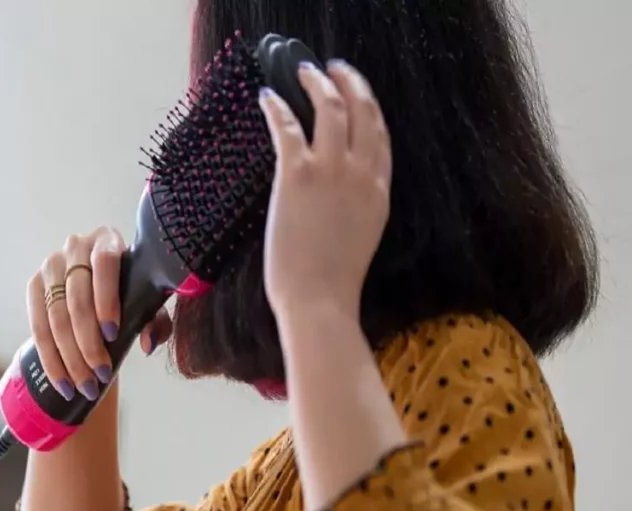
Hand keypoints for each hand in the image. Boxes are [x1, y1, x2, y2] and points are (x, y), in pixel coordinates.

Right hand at [26, 227, 172, 400]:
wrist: (99, 286)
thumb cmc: (130, 291)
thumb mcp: (147, 301)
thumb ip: (155, 320)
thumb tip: (147, 344)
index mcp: (107, 239)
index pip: (105, 264)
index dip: (107, 298)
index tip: (112, 333)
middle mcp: (75, 246)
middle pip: (77, 298)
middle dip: (88, 342)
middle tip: (100, 374)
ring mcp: (50, 265)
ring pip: (55, 317)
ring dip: (69, 357)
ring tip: (84, 385)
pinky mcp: (34, 286)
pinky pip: (37, 327)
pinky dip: (50, 358)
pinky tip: (62, 381)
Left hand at [258, 60, 391, 319]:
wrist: (320, 301)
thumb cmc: (334, 281)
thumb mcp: (362, 235)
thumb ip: (358, 206)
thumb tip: (340, 193)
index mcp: (379, 191)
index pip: (380, 136)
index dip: (369, 107)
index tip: (358, 92)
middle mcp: (361, 174)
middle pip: (363, 111)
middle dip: (350, 83)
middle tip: (334, 70)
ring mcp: (331, 171)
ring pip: (330, 108)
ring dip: (317, 83)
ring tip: (305, 72)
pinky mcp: (297, 175)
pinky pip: (287, 126)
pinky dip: (277, 107)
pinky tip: (268, 97)